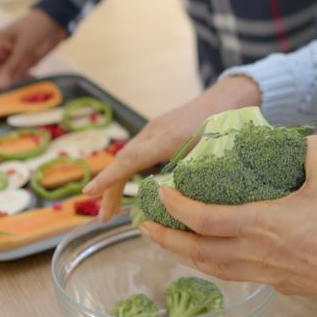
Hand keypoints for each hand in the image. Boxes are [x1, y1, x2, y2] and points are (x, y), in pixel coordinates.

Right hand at [0, 9, 66, 90]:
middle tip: (6, 99)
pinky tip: (32, 82)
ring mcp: (14, 57)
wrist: (57, 20)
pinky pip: (20, 74)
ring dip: (13, 84)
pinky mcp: (26, 61)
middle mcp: (3, 52)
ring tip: (20, 92)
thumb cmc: (37, 28)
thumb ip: (12, 67)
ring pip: (8, 76)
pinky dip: (24, 80)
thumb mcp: (24, 47)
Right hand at [82, 76, 261, 221]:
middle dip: (109, 189)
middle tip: (103, 218)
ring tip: (111, 212)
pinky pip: (138, 155)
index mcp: (167, 137)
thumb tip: (179, 208)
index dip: (110, 177)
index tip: (89, 192)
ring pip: (129, 158)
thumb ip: (193, 179)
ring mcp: (155, 130)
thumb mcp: (212, 155)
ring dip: (118, 184)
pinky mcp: (158, 133)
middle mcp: (155, 131)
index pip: (131, 159)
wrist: (228, 99)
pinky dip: (130, 174)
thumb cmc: (223, 125)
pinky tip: (133, 193)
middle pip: (124, 160)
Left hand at [140, 136, 316, 314]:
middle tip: (144, 224)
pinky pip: (229, 274)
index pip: (203, 219)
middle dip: (165, 238)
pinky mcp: (271, 281)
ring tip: (165, 241)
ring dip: (182, 254)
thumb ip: (311, 150)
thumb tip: (303, 133)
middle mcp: (253, 251)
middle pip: (195, 250)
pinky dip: (208, 265)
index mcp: (261, 223)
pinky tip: (204, 258)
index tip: (161, 193)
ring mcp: (260, 270)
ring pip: (209, 267)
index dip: (176, 207)